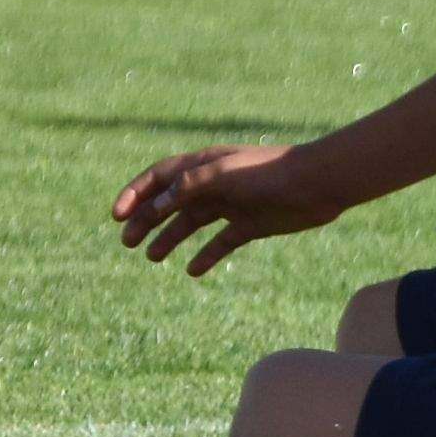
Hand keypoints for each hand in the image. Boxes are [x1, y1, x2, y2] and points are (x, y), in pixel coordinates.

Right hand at [111, 142, 341, 274]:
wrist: (319, 183)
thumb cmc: (271, 173)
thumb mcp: (225, 175)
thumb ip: (190, 186)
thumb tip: (156, 204)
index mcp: (203, 165)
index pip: (158, 178)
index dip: (135, 194)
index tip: (116, 216)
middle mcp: (213, 184)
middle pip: (169, 202)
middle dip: (144, 220)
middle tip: (126, 242)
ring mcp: (231, 205)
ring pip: (191, 223)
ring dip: (169, 238)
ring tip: (150, 258)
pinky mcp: (250, 225)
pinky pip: (220, 242)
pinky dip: (206, 256)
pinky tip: (192, 271)